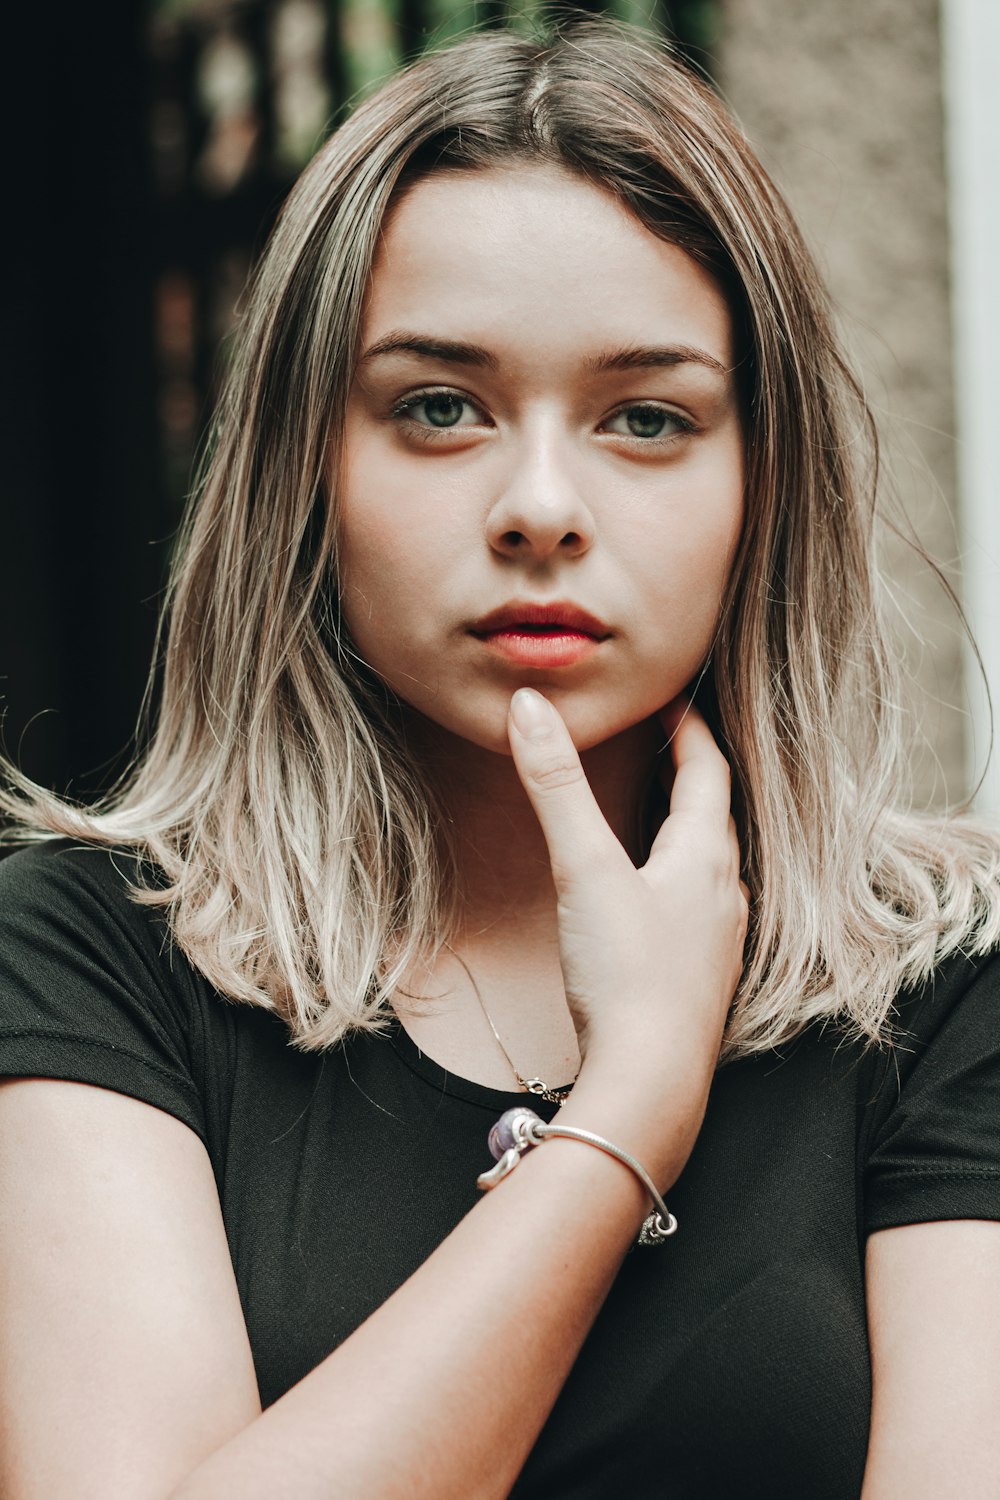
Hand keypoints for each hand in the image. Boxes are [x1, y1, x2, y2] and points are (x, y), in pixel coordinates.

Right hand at [507, 689, 747, 1093]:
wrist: (653, 1084)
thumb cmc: (627, 976)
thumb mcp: (584, 871)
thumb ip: (556, 787)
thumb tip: (531, 707)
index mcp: (704, 857)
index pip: (707, 769)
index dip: (688, 726)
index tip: (667, 695)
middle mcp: (724, 893)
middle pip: (714, 813)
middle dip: (690, 769)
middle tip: (662, 737)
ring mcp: (718, 939)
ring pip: (710, 862)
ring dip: (687, 824)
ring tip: (658, 806)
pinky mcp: (700, 978)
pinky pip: (699, 904)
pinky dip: (678, 874)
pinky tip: (653, 896)